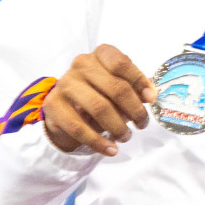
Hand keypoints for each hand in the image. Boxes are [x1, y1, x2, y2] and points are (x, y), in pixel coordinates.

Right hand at [41, 44, 156, 155]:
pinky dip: (98, 142)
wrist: (65, 110)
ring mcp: (65, 84)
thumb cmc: (99, 93)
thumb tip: (150, 95)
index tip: (151, 99)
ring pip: (100, 108)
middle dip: (135, 110)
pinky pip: (79, 128)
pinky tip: (111, 149)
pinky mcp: (53, 106)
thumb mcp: (118, 86)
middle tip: (142, 124)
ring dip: (118, 127)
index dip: (139, 81)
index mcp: (100, 55)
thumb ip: (134, 88)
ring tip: (126, 137)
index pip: (121, 63)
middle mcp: (81, 65)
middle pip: (116, 88)